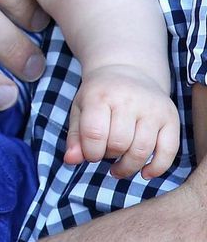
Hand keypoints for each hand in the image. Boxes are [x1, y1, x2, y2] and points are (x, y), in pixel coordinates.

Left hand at [65, 64, 180, 178]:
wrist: (127, 69)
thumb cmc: (100, 95)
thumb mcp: (81, 108)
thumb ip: (75, 136)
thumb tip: (70, 160)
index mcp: (101, 94)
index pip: (94, 134)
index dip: (90, 153)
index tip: (91, 153)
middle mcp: (128, 98)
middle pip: (118, 144)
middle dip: (110, 156)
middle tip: (107, 152)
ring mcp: (152, 107)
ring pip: (141, 151)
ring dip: (129, 167)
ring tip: (120, 166)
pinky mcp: (170, 116)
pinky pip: (168, 152)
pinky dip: (156, 169)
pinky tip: (144, 172)